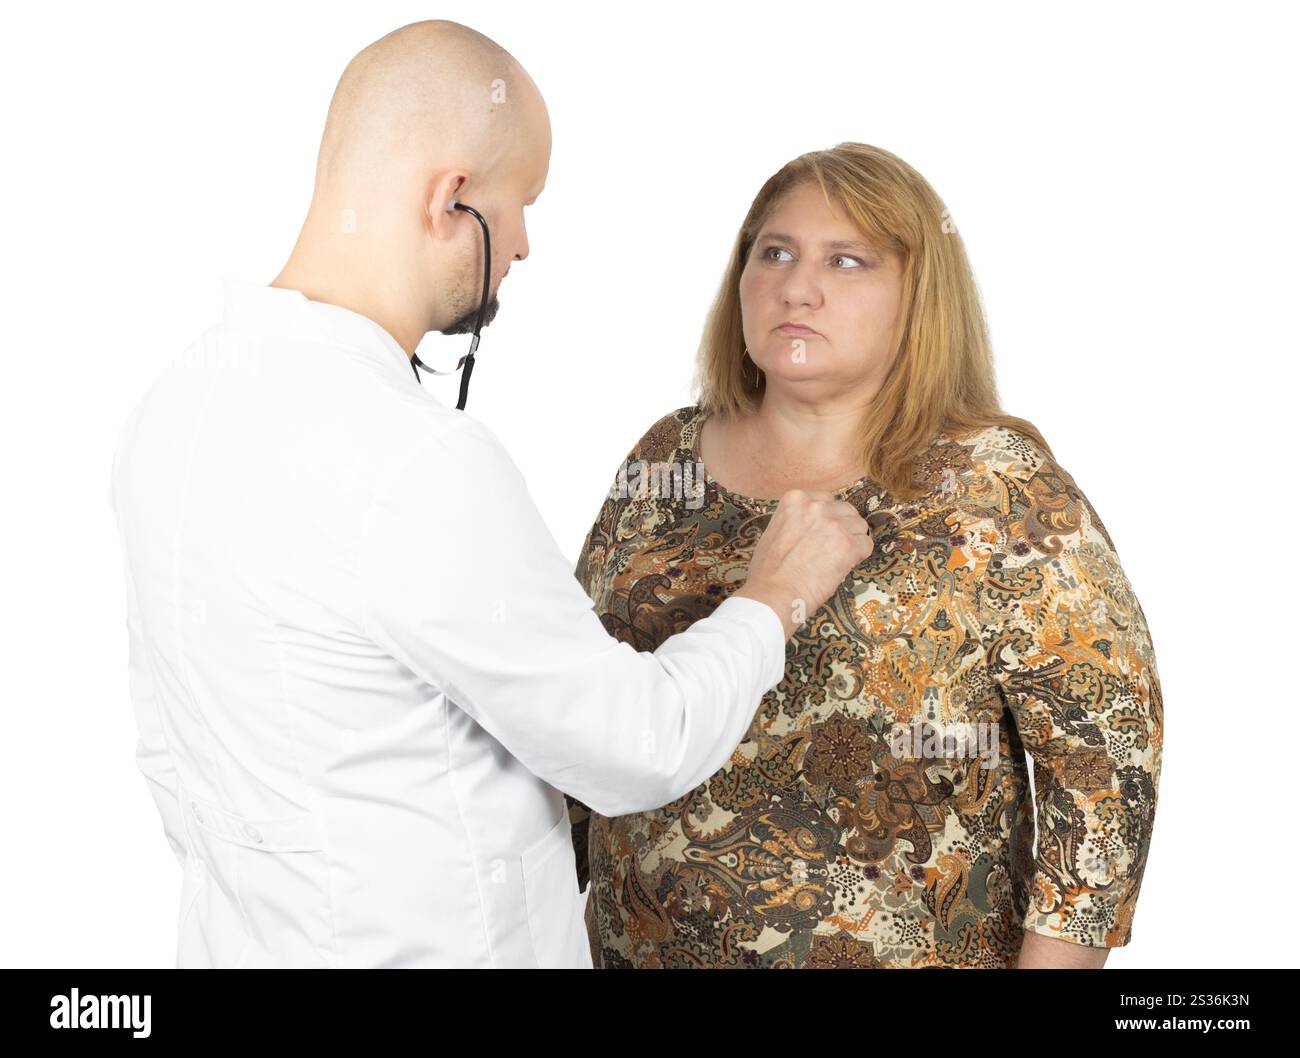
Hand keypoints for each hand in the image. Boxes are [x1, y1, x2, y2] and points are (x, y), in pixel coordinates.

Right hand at [735, 489, 874, 639]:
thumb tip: (812, 527)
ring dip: (852, 541)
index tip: (824, 532)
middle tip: (834, 547)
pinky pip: (866, 544)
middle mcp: (816, 506)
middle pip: (845, 510)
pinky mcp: (848, 544)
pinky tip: (843, 566)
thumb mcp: (774, 531)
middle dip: (843, 527)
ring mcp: (834, 524)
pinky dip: (858, 556)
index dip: (828, 518)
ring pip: (859, 526)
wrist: (772, 594)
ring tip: (837, 559)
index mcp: (795, 499)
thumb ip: (795, 521)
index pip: (826, 500)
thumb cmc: (767, 571)